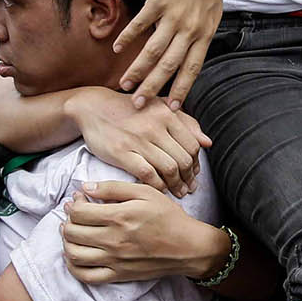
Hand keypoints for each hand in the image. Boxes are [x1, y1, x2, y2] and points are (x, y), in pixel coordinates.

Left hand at [61, 182, 229, 285]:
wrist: (188, 247)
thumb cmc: (169, 217)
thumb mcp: (147, 193)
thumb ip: (114, 188)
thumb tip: (86, 187)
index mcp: (119, 217)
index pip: (79, 212)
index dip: (74, 203)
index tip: (79, 199)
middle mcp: (113, 240)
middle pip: (72, 232)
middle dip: (67, 220)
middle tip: (74, 214)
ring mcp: (114, 260)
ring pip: (74, 254)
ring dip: (66, 242)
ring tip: (72, 232)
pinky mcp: (118, 275)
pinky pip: (86, 276)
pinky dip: (73, 267)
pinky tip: (74, 256)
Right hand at [67, 88, 211, 197]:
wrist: (93, 108)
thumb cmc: (129, 110)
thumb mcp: (158, 108)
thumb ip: (185, 123)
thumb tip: (207, 142)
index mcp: (167, 114)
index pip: (192, 145)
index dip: (196, 164)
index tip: (194, 175)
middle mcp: (155, 126)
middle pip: (183, 159)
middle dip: (189, 178)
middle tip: (189, 188)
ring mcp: (138, 140)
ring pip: (169, 169)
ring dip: (176, 185)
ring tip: (178, 192)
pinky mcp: (122, 152)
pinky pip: (148, 175)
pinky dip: (157, 186)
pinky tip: (159, 190)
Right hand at [112, 0, 222, 108]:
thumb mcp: (211, 12)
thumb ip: (198, 35)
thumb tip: (186, 56)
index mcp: (205, 33)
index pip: (193, 68)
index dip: (182, 89)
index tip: (172, 108)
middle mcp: (190, 28)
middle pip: (170, 65)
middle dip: (153, 87)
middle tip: (139, 104)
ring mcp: (173, 15)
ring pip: (154, 50)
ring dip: (137, 69)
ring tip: (124, 83)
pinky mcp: (158, 1)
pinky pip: (140, 25)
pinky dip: (127, 38)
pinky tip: (116, 49)